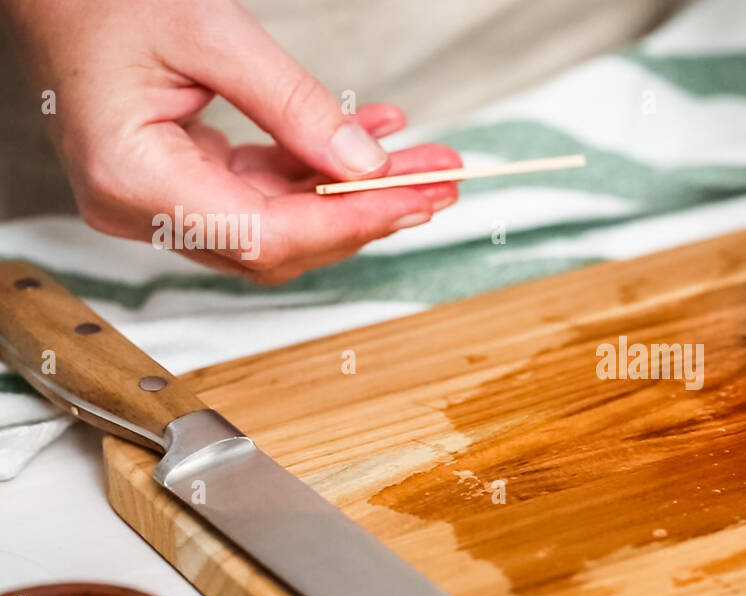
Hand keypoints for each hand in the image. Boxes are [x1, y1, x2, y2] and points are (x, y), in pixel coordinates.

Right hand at [1, 0, 459, 282]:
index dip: (351, 220)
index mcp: (132, 180)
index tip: (416, 199)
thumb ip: (294, 106)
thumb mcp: (213, 33)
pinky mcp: (176, 182)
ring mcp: (157, 201)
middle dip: (368, 211)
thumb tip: (366, 165)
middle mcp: (140, 207)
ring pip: (281, 220)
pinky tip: (371, 137)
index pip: (267, 233)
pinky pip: (263, 189)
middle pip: (281, 240)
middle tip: (440, 182)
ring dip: (354, 190)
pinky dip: (318, 166)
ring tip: (423, 160)